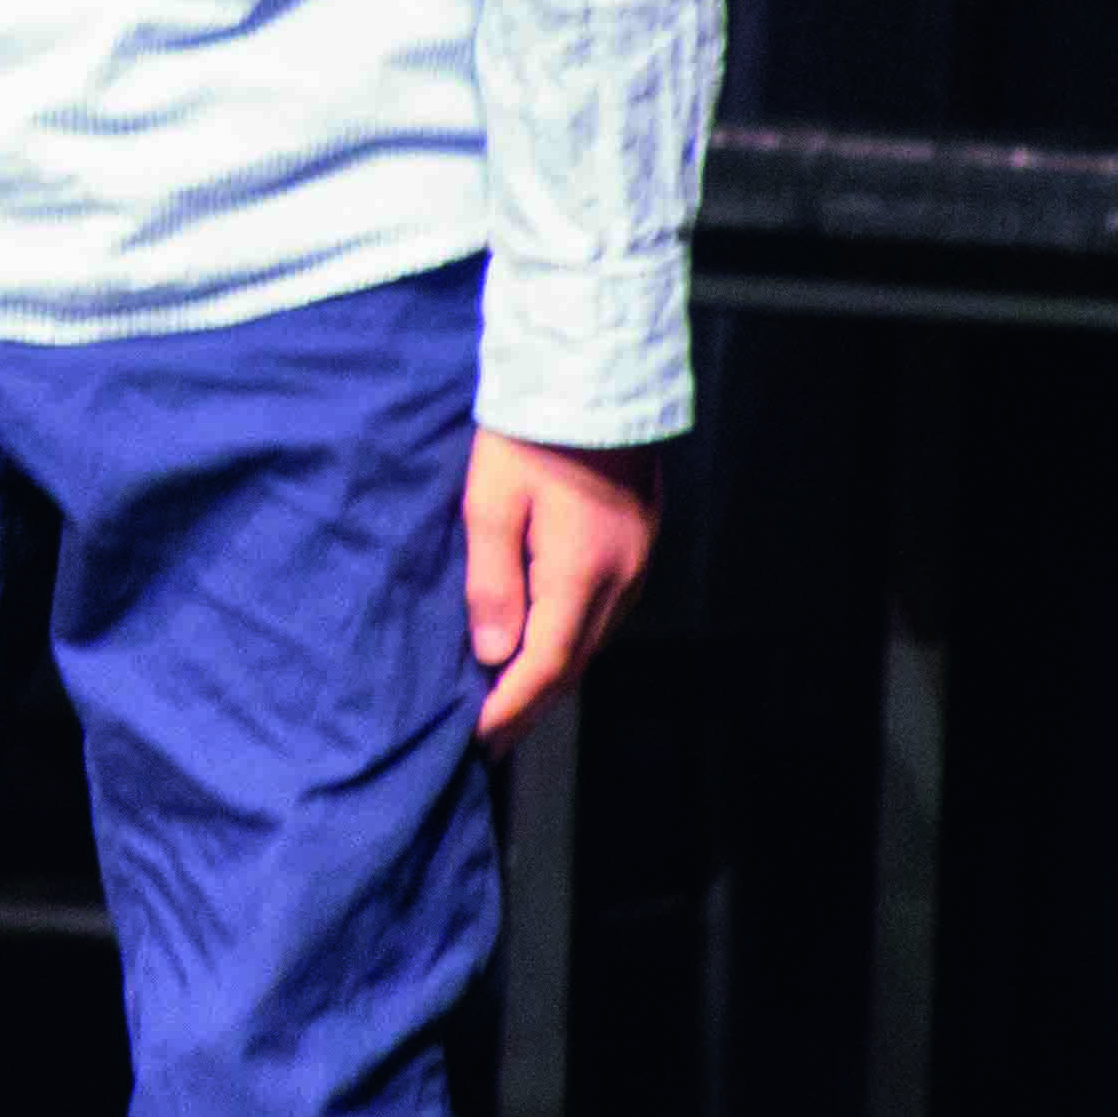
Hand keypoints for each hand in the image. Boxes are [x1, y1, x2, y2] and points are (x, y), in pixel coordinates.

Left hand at [465, 427, 656, 755]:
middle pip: (573, 663)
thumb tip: (494, 654)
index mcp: (581, 574)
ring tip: (509, 697)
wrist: (593, 376)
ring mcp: (637, 561)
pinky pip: (604, 610)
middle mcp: (620, 579)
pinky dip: (572, 637)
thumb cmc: (531, 434)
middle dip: (530, 704)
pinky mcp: (639, 541)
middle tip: (491, 736)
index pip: (545, 667)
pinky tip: (545, 640)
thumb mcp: (491, 504)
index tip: (478, 741)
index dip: (510, 709)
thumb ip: (492, 583)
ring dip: (553, 672)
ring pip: (592, 639)